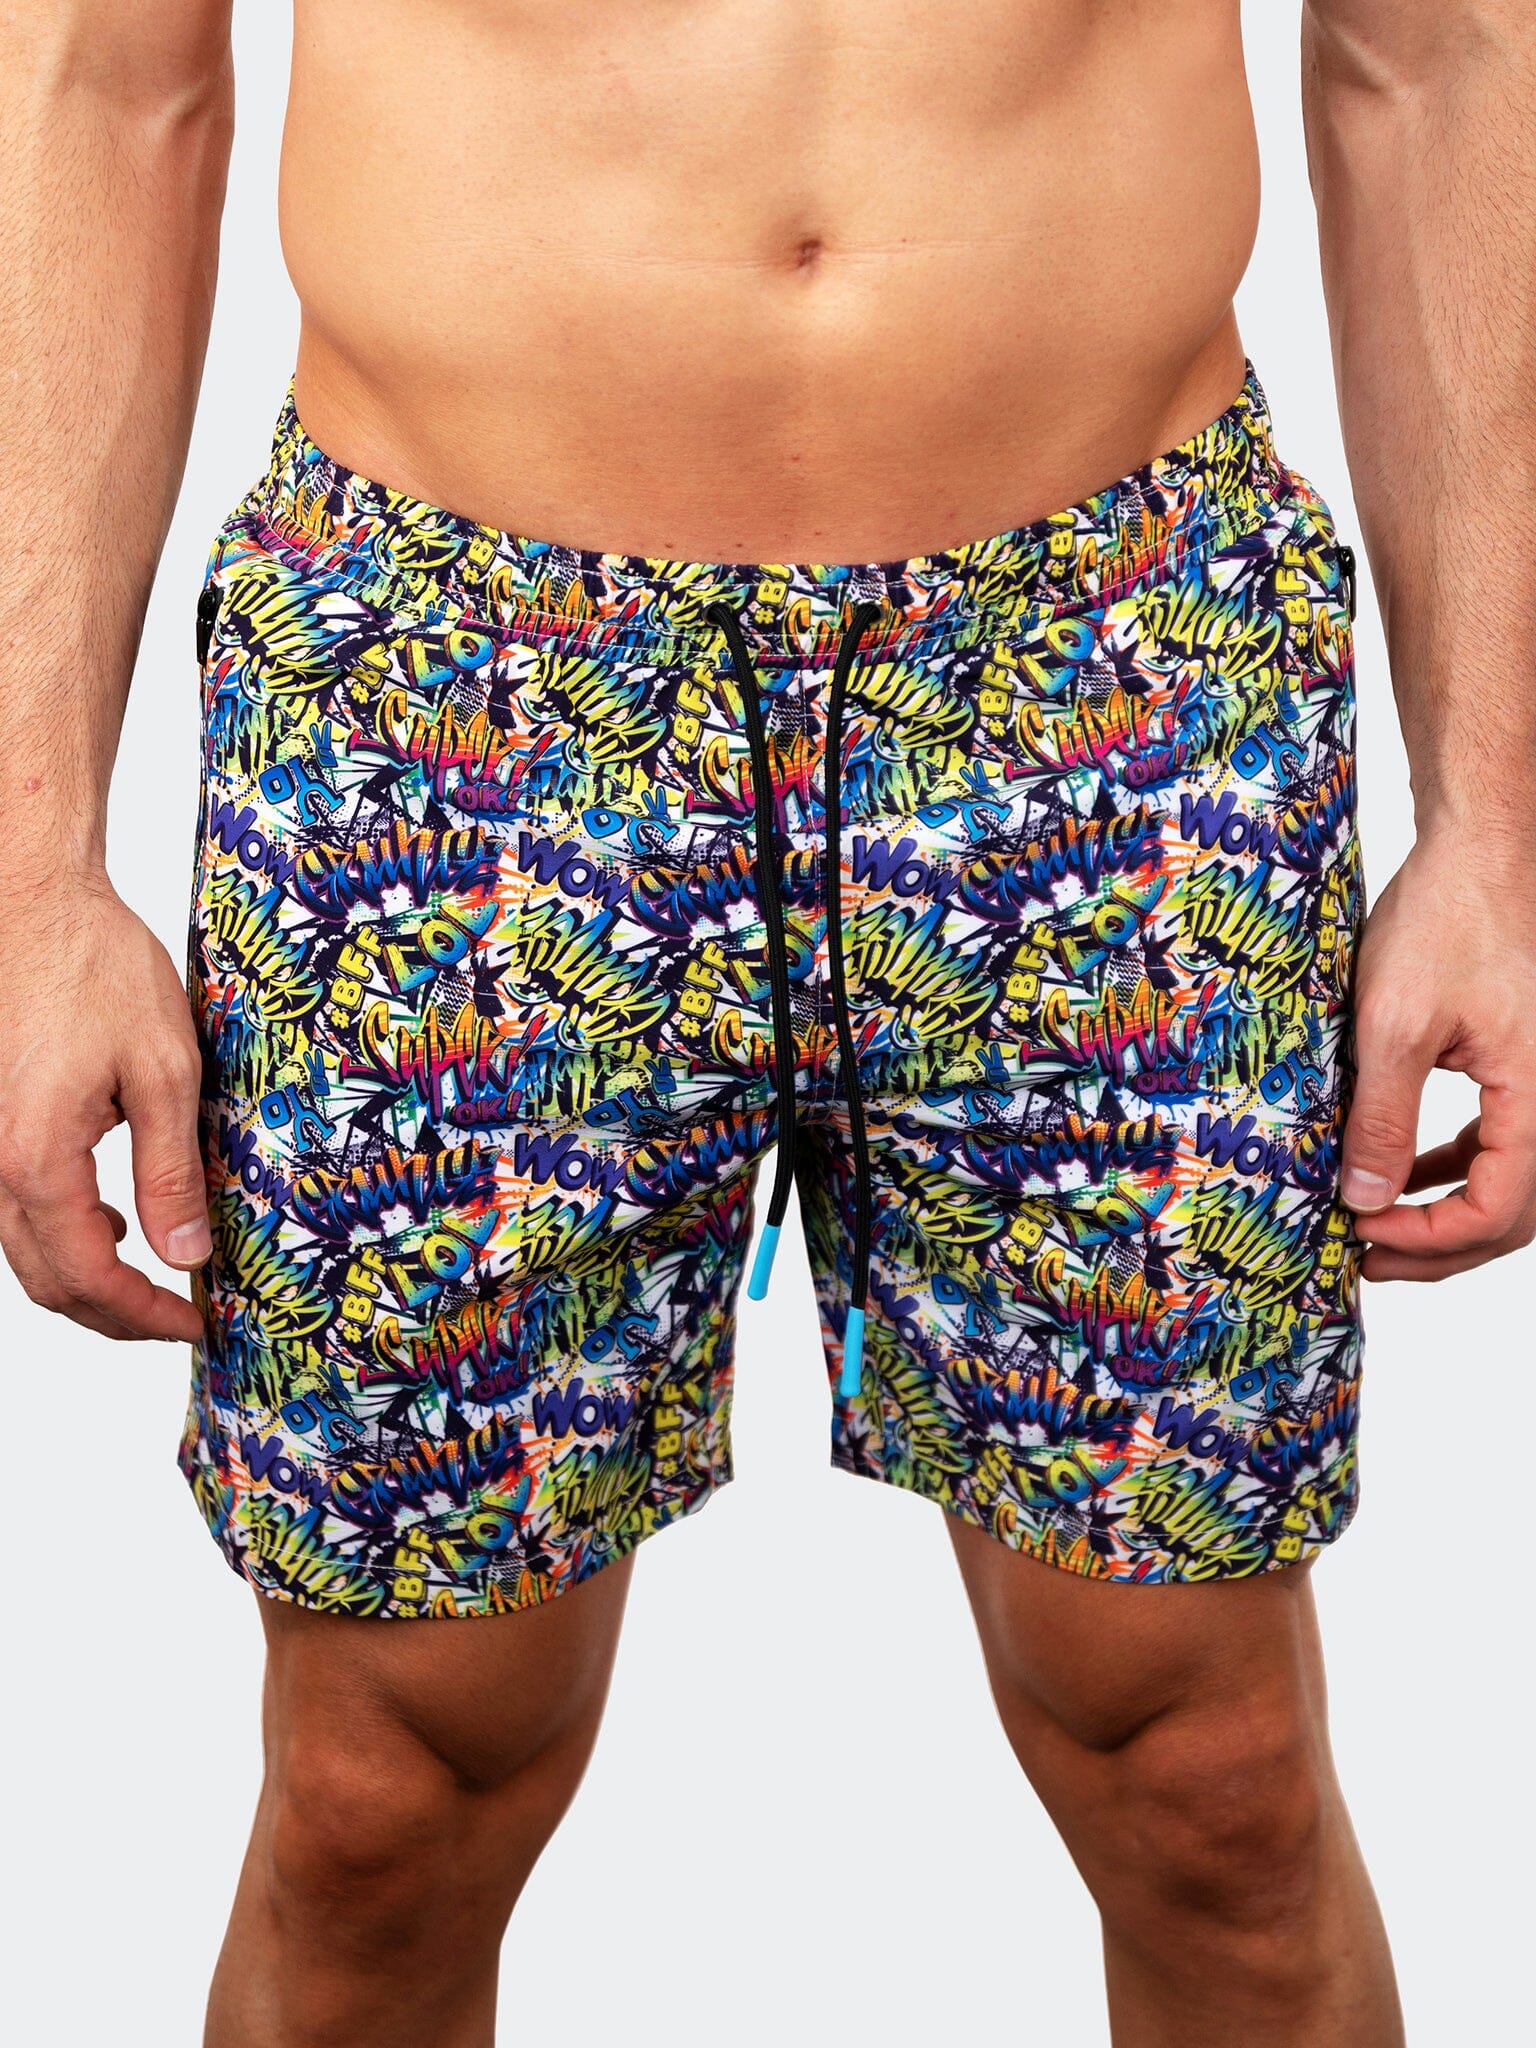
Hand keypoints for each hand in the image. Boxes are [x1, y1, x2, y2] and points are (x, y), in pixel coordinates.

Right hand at [0, 879, 208, 1339]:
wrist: (33, 902)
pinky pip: (13, 1208)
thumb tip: (187, 1253)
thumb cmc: (95, 967)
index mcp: (36, 1158)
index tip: (195, 1324)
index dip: (143, 1316)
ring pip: (25, 1251)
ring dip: (86, 1277)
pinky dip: (61, 1234)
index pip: (88, 1277)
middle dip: (116, 1314)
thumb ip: (172, 1170)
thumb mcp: (164, 1069)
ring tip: (157, 1274)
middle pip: (47, 1281)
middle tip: (181, 1316)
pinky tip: (111, 1216)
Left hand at [1341, 834, 1535, 1280]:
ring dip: (1447, 1212)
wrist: (1483, 850)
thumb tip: (1365, 1199)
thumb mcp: (1392, 1024)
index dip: (1428, 1239)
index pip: (1497, 1210)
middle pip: (1512, 1212)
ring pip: (1511, 1182)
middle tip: (1365, 1258)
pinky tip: (1409, 1172)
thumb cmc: (1446, 919)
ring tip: (1379, 1227)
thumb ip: (1382, 1118)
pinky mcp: (1530, 1064)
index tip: (1361, 1234)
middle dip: (1438, 1245)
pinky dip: (1459, 1168)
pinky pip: (1506, 1140)